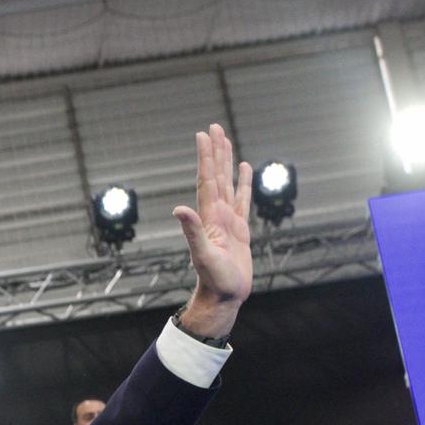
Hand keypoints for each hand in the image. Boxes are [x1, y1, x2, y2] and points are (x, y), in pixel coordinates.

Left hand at [172, 123, 253, 333]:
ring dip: (227, 162)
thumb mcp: (203, 255)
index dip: (206, 157)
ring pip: (228, 183)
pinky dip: (243, 183)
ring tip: (226, 141)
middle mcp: (216, 215)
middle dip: (215, 152)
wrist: (224, 297)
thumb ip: (192, 231)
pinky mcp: (240, 229)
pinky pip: (243, 200)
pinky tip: (245, 169)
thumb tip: (179, 209)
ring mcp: (228, 220)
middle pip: (216, 175)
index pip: (207, 180)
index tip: (203, 134)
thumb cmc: (214, 280)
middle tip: (214, 127)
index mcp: (208, 217)